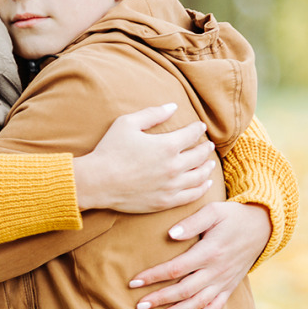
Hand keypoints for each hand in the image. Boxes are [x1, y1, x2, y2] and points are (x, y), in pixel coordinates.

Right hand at [73, 104, 215, 213]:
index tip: (200, 126)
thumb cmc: (110, 150)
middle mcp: (174, 166)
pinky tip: (206, 183)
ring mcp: (171, 186)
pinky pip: (192, 195)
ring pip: (199, 176)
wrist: (98, 182)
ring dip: (207, 168)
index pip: (192, 134)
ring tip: (210, 163)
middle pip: (200, 155)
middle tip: (207, 145)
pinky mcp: (165, 202)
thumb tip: (173, 107)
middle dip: (205, 148)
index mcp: (167, 145)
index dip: (198, 129)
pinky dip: (202, 188)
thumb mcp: (127, 123)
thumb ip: (152, 114)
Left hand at [129, 201, 269, 308]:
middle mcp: (217, 270)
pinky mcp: (231, 286)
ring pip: (199, 302)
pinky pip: (217, 306)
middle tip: (139, 306)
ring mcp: (224, 280)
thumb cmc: (233, 216)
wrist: (263, 227)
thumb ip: (192, 222)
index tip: (134, 282)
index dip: (153, 276)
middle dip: (160, 299)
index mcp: (209, 252)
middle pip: (184, 290)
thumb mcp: (214, 211)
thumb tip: (171, 234)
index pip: (176, 268)